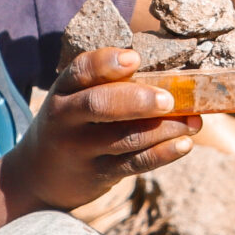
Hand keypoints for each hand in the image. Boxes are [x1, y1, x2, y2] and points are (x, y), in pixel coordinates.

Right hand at [3, 46, 198, 210]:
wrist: (39, 176)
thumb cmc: (71, 125)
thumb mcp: (72, 100)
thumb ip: (105, 85)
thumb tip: (168, 74)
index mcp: (63, 91)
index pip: (80, 71)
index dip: (106, 63)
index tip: (135, 58)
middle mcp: (66, 118)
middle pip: (99, 105)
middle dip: (137, 100)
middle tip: (170, 99)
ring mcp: (80, 149)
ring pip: (125, 137)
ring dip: (164, 128)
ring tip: (194, 122)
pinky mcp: (98, 174)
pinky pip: (134, 163)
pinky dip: (162, 153)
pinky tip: (185, 144)